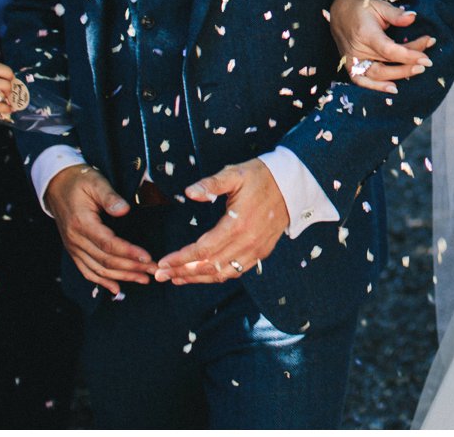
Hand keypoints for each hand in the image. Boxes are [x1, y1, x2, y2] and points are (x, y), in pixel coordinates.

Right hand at [44, 164, 153, 294]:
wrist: (56, 186)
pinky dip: (102, 281)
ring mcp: (73, 247)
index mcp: (81, 223)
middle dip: (131, 268)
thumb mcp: (95, 182)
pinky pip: (87, 271)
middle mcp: (75, 239)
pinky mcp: (74, 250)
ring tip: (144, 279)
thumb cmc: (80, 181)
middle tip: (154, 270)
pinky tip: (117, 288)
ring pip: (98, 269)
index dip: (128, 252)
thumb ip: (110, 196)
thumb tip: (124, 210)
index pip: (107, 243)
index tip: (147, 257)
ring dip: (122, 276)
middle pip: (105, 260)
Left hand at [154, 160, 287, 284]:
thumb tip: (189, 192)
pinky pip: (236, 271)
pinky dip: (217, 277)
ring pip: (222, 274)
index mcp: (237, 224)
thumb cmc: (260, 176)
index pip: (203, 249)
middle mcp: (247, 241)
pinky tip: (202, 275)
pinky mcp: (262, 252)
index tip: (162, 262)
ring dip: (197, 278)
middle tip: (160, 275)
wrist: (293, 183)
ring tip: (176, 279)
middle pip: (209, 266)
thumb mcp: (235, 173)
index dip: (181, 258)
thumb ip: (211, 184)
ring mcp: (256, 249)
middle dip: (182, 272)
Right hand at [328, 0, 433, 93]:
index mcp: (365, 33)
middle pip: (388, 61)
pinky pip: (362, 81)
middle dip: (410, 62)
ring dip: (400, 74)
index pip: (389, 50)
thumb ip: (396, 14)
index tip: (426, 58)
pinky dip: (377, 87)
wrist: (338, 11)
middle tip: (427, 61)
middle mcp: (357, 49)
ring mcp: (352, 60)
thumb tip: (413, 17)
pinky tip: (393, 89)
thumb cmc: (360, 7)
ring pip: (378, 74)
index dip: (409, 55)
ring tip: (418, 70)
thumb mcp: (379, 4)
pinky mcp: (350, 65)